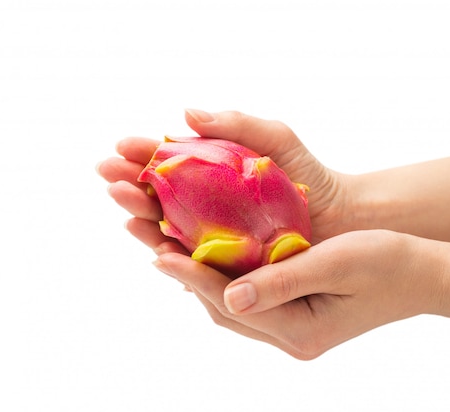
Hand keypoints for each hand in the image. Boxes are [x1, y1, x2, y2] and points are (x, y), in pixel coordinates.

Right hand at [96, 109, 351, 255]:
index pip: (167, 160)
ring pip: (167, 228)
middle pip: (158, 195)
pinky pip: (193, 261)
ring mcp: (212, 234)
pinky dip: (171, 255)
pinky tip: (155, 247)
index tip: (120, 147)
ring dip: (141, 219)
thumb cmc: (306, 173)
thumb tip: (186, 111)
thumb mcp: (274, 138)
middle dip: (131, 185)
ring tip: (124, 209)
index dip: (141, 153)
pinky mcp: (225, 262)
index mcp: (209, 170)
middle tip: (109, 177)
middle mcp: (204, 203)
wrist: (340, 215)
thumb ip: (234, 123)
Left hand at [153, 229, 441, 359]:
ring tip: (165, 243)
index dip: (194, 276)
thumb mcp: (337, 263)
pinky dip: (223, 274)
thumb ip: (284, 281)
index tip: (159, 251)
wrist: (422, 274)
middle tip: (151, 240)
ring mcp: (291, 328)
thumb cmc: (388, 262)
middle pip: (223, 308)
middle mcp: (291, 337)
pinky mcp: (293, 314)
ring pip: (231, 304)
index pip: (233, 303)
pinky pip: (247, 296)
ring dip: (198, 275)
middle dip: (186, 275)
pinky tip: (206, 250)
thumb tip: (231, 297)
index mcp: (301, 330)